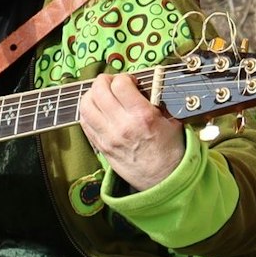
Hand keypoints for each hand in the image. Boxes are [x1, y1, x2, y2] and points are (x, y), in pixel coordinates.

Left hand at [77, 72, 185, 190]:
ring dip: (92, 95)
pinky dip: (88, 112)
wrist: (163, 179)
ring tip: (102, 95)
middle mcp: (122, 125)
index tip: (130, 81)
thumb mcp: (171, 120)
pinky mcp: (101, 146)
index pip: (120, 84)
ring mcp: (108, 137)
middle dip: (104, 81)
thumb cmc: (170, 151)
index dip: (124, 77)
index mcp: (142, 116)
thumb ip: (156, 101)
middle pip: (98, 91)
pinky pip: (84, 122)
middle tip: (112, 83)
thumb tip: (142, 87)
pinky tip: (98, 110)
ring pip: (86, 105)